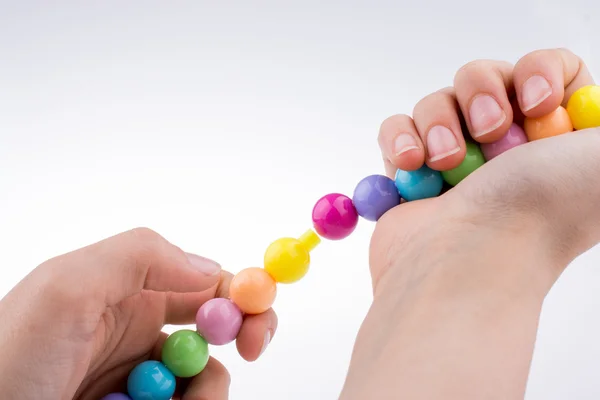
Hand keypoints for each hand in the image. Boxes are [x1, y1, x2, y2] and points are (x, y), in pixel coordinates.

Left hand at [0, 228, 277, 398]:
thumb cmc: (6, 359)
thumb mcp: (64, 289)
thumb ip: (139, 256)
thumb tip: (213, 270)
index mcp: (131, 291)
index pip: (209, 283)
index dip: (245, 298)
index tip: (254, 332)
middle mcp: (141, 331)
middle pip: (220, 331)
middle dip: (239, 342)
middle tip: (245, 358)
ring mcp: (141, 378)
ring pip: (206, 380)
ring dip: (204, 393)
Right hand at [340, 48, 597, 398]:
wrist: (470, 260)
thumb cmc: (541, 214)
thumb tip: (592, 110)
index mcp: (558, 142)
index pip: (548, 72)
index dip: (539, 74)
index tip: (536, 105)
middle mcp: (508, 151)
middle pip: (487, 78)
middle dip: (481, 94)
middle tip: (488, 132)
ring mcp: (456, 162)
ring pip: (439, 100)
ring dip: (439, 121)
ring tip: (445, 161)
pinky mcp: (411, 174)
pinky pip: (397, 128)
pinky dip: (400, 138)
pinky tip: (413, 163)